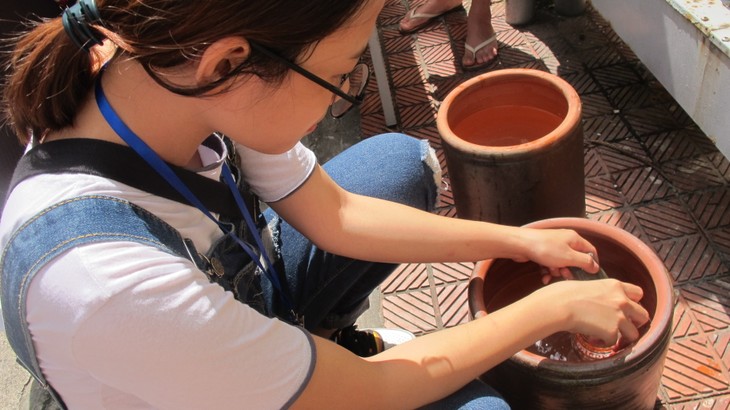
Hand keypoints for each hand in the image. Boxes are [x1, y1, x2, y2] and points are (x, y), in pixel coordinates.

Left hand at [512, 228, 598, 283]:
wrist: (520, 244)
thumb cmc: (545, 248)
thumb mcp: (569, 257)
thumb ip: (585, 262)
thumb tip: (596, 267)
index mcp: (575, 239)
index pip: (590, 251)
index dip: (592, 264)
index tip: (589, 275)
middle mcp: (565, 241)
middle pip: (575, 259)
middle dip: (570, 270)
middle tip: (565, 276)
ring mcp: (553, 246)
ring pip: (562, 263)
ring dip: (557, 272)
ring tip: (551, 273)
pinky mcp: (543, 252)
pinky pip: (551, 264)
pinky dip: (548, 271)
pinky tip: (544, 277)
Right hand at [534, 279, 650, 343]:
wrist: (559, 305)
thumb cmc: (564, 293)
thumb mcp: (588, 285)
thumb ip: (601, 293)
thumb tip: (599, 302)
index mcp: (615, 285)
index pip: (638, 293)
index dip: (633, 302)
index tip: (626, 308)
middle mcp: (622, 300)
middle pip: (643, 315)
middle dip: (634, 322)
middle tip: (622, 325)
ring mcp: (619, 317)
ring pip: (634, 333)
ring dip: (622, 336)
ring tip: (607, 335)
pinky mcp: (612, 332)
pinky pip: (613, 342)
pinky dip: (604, 342)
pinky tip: (593, 337)